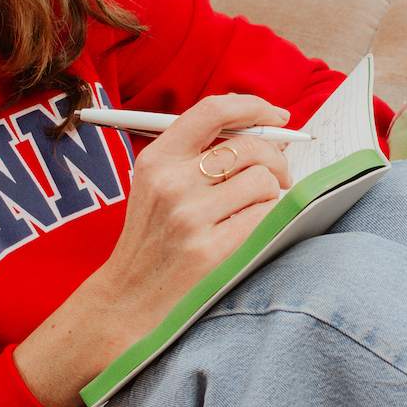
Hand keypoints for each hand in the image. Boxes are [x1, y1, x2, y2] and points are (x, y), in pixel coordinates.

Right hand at [92, 92, 293, 340]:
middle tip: (278, 177)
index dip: (254, 107)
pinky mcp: (212, 250)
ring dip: (271, 196)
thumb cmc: (152, 241)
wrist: (128, 299)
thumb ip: (196, 156)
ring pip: (264, 182)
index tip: (278, 117)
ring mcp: (190, 217)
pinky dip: (270, 220)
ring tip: (254, 212)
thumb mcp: (156, 187)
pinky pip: (267, 216)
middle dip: (277, 160)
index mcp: (156, 160)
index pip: (213, 111)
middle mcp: (171, 183)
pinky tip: (253, 232)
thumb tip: (265, 133)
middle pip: (250, 147)